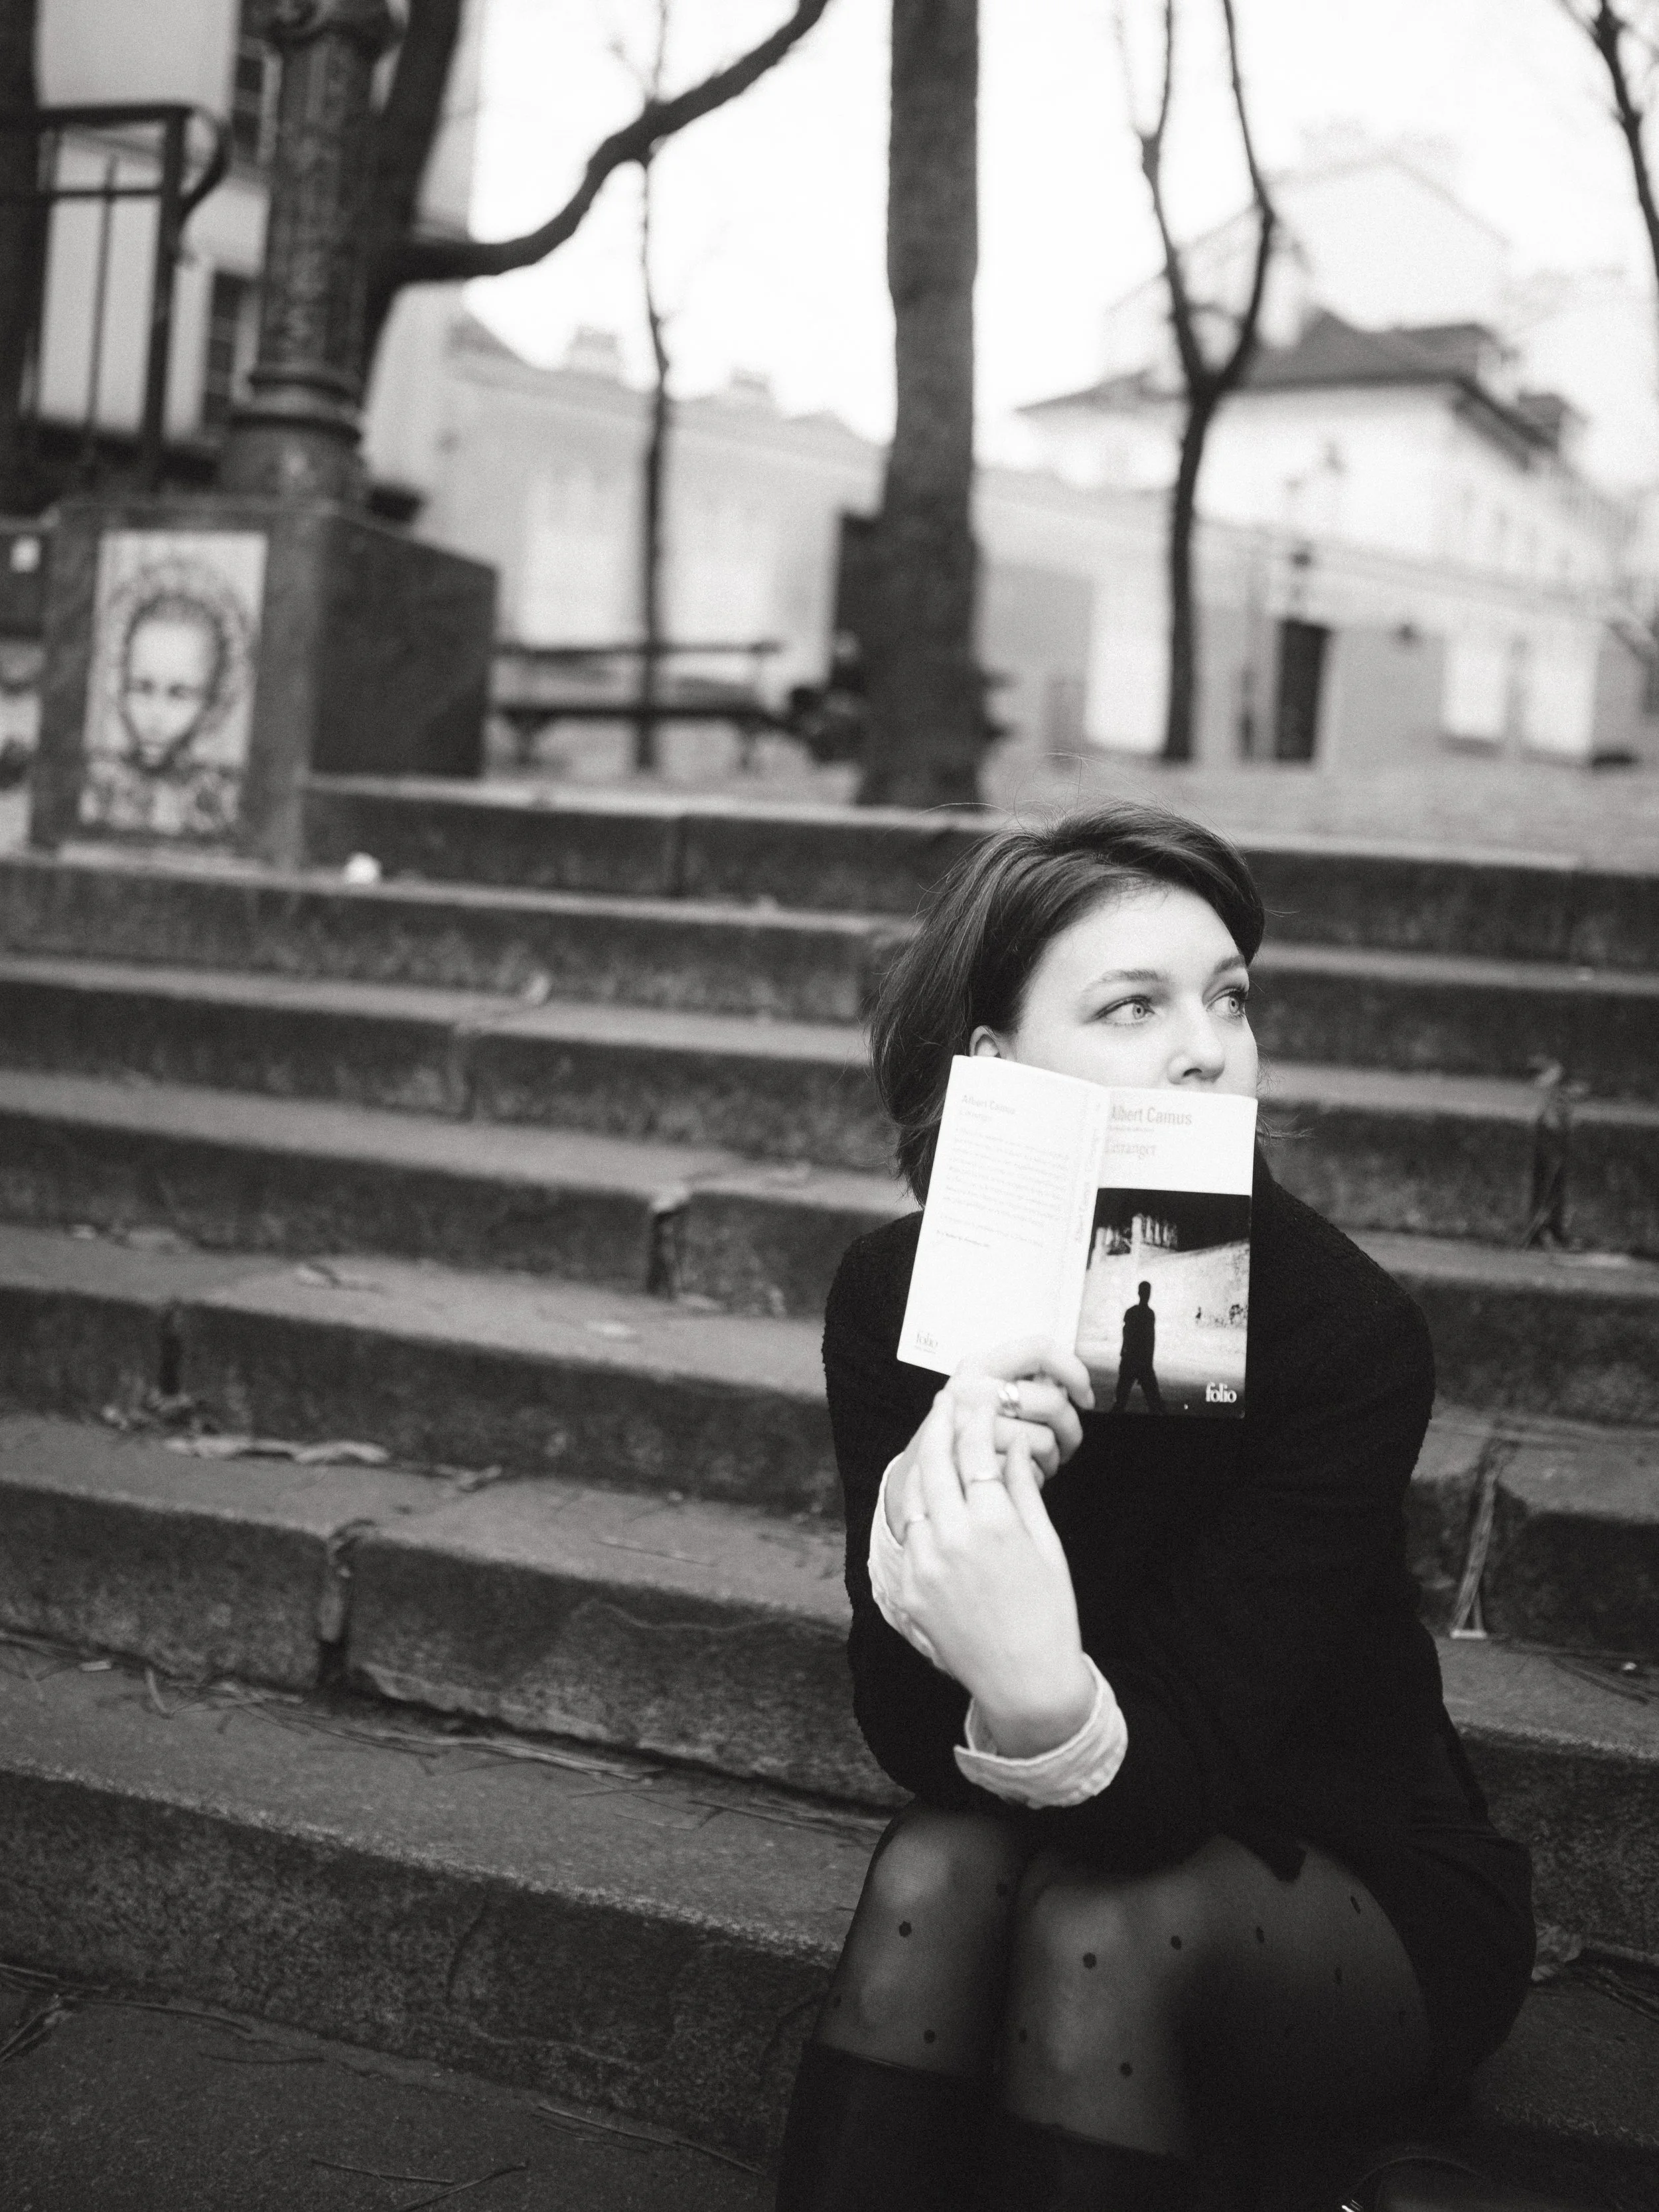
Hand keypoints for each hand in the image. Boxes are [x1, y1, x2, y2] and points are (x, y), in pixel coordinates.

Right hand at [884, 1335, 1092, 1540]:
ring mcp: (968, 1426)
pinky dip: (1035, 1479)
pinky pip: (1029, 1472)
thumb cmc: (965, 1432)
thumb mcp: (983, 1391)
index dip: (1074, 1371)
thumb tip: (1071, 1387)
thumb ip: (1021, 1381)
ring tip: (1041, 1462)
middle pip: (1052, 1401)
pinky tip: (1021, 1476)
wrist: (919, 1474)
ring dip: (1054, 1459)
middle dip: (1072, 1430)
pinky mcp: (971, 1464)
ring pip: (1045, 1441)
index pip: (1040, 1348)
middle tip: (1068, 1443)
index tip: (1084, 1398)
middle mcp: (969, 1389)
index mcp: (978, 1364)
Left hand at [897, 1414, 1093, 1758]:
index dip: (975, 1417)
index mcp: (994, 1523)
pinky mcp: (909, 1589)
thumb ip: (1024, 1490)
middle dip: (939, 1425)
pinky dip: (919, 1512)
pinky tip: (928, 1496)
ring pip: (914, 1495)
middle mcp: (952, 1538)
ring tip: (931, 1440)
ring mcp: (924, 1564)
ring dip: (922, 1462)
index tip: (977, 1398)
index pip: (975, 1450)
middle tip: (944, 1400)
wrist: (1026, 1681)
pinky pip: (909, 1537)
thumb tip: (1013, 1446)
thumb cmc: (1049, 1612)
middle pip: (935, 1462)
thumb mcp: (1046, 1545)